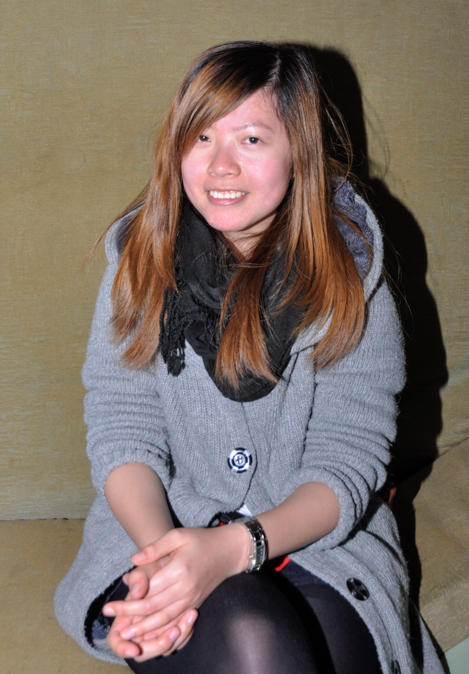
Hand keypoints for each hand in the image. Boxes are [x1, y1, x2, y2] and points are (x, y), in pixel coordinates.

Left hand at [103, 524, 250, 645]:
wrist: (228, 552)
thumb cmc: (201, 540)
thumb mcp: (177, 536)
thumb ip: (155, 548)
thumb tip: (133, 559)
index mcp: (179, 570)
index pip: (148, 591)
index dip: (127, 602)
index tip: (109, 606)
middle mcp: (185, 589)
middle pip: (153, 608)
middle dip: (130, 617)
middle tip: (111, 622)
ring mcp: (191, 599)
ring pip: (164, 619)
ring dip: (143, 629)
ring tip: (125, 634)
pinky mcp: (195, 604)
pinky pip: (176, 622)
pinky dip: (161, 631)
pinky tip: (148, 635)